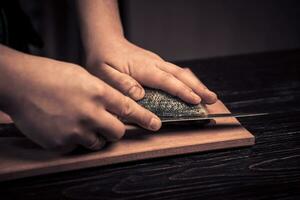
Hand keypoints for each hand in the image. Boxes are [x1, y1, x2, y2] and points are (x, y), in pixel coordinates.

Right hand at [3, 56, 160, 152]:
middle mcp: (90, 113)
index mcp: (97, 93)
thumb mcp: (83, 77)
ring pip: (98, 142)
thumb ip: (102, 92)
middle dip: (115, 130)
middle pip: (117, 132)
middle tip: (107, 124)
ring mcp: (75, 130)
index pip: (128, 108)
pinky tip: (63, 125)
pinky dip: (74, 139)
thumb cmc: (51, 76)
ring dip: (94, 135)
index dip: (144, 118)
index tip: (155, 125)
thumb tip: (116, 106)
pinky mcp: (61, 143)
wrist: (21, 84)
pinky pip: (76, 147)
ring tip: (79, 122)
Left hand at [85, 38, 217, 103]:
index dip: (182, 91)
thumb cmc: (103, 58)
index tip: (195, 100)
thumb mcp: (104, 73)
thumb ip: (122, 84)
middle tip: (212, 99)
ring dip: (196, 84)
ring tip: (209, 95)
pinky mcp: (156, 64)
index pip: (166, 81)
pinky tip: (193, 87)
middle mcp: (153, 64)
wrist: (105, 41)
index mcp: (142, 68)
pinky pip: (175, 72)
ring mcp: (156, 63)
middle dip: (198, 88)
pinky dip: (187, 81)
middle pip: (180, 75)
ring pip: (181, 73)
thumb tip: (140, 95)